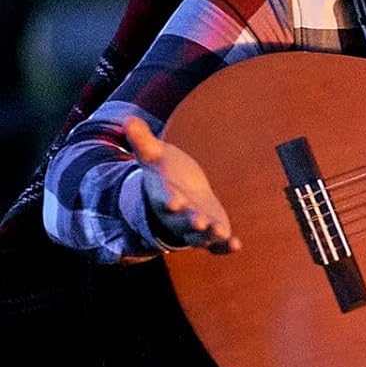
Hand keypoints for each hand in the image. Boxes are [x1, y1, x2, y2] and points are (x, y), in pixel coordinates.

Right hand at [123, 117, 239, 253]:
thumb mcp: (154, 156)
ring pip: (200, 236)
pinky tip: (236, 246)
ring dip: (210, 236)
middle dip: (191, 223)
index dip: (170, 201)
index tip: (173, 201)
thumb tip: (128, 119)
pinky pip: (217, 245)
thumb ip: (143, 141)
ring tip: (220, 234)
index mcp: (166, 197)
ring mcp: (195, 227)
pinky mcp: (211, 232)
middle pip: (183, 223)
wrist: (176, 196)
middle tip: (199, 223)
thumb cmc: (164, 174)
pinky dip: (225, 247)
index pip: (166, 200)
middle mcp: (179, 217)